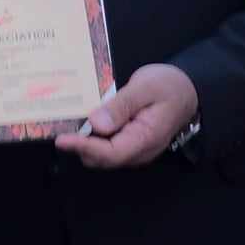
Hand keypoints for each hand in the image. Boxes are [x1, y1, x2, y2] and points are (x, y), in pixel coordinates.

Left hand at [54, 64, 197, 169]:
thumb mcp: (146, 87)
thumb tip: (96, 123)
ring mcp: (133, 150)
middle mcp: (139, 151)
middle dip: (79, 147)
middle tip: (58, 128)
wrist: (187, 90)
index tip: (62, 139)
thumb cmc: (169, 86)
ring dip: (83, 143)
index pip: (111, 153)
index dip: (84, 147)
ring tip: (66, 125)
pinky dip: (91, 139)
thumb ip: (122, 105)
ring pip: (101, 156)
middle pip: (102, 159)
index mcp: (145, 139)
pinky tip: (82, 123)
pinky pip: (106, 148)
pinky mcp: (128, 144)